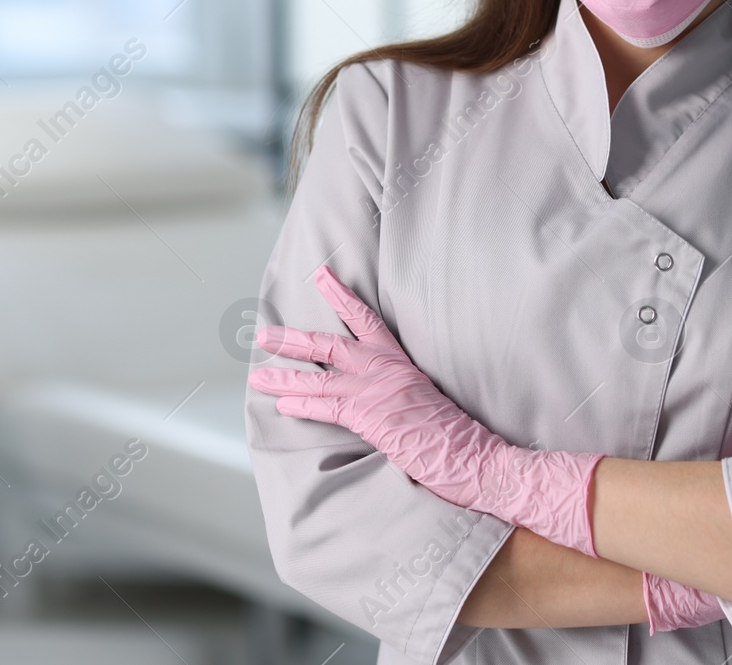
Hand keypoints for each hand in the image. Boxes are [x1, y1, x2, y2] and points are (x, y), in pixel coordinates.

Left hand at [248, 266, 603, 554]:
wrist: (475, 456)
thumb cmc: (456, 437)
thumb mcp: (425, 401)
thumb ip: (398, 392)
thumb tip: (381, 397)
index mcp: (400, 363)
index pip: (366, 319)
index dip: (341, 296)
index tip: (321, 276)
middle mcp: (386, 370)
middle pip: (330, 344)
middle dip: (293, 339)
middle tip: (264, 332)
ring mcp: (377, 392)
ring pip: (320, 376)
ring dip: (285, 375)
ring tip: (257, 373)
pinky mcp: (372, 416)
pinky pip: (328, 406)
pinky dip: (303, 404)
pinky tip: (282, 404)